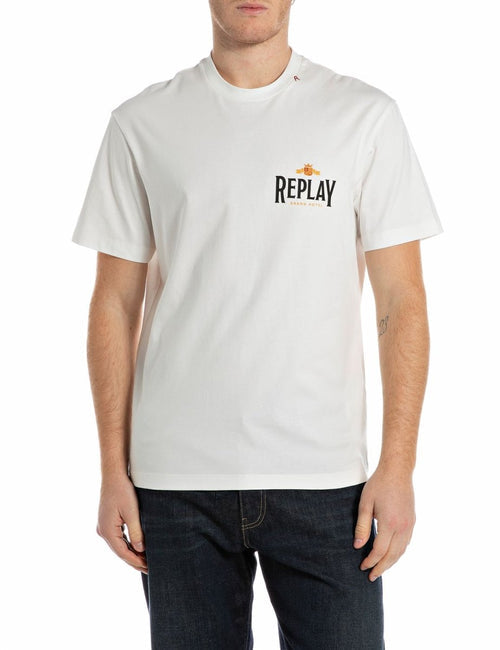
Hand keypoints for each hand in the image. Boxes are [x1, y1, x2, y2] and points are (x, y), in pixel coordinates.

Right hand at [96, 474, 147, 573]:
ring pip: (119, 545)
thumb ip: (136, 532)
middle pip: (120, 551)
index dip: (136, 561)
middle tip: (149, 569)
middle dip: (134, 560)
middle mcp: (103, 531)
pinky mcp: (107, 521)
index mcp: (107, 531)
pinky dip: (127, 544)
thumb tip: (140, 550)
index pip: (123, 553)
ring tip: (145, 560)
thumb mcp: (132, 513)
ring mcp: (104, 526)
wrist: (113, 475)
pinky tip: (137, 547)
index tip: (148, 568)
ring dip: (131, 552)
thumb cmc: (122, 491)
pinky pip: (118, 537)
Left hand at [353, 466, 415, 580]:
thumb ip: (362, 526)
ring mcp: (410, 524)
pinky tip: (391, 555)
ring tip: (380, 569)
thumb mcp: (365, 503)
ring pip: (401, 551)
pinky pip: (406, 543)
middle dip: (381, 568)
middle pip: (392, 555)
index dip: (371, 561)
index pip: (380, 551)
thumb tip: (358, 546)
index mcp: (389, 523)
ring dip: (391, 562)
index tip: (362, 567)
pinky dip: (398, 552)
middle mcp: (402, 527)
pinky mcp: (413, 521)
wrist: (397, 471)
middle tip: (371, 577)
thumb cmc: (378, 485)